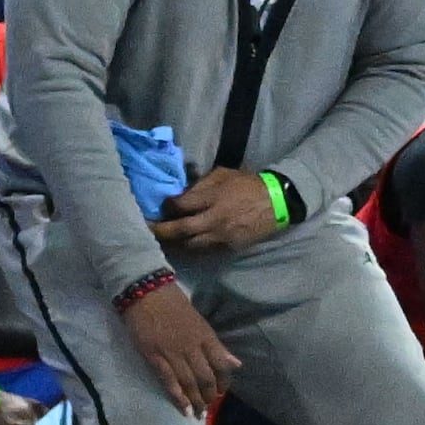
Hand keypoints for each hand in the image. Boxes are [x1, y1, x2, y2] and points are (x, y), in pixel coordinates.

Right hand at [124, 285, 241, 414]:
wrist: (147, 293)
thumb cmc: (174, 305)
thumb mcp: (200, 322)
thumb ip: (216, 345)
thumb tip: (236, 363)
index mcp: (206, 336)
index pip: (222, 364)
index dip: (224, 381)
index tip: (223, 392)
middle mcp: (192, 347)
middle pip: (206, 377)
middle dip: (210, 395)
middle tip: (209, 406)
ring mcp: (173, 353)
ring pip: (189, 382)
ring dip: (195, 401)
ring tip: (198, 413)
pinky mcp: (155, 357)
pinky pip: (169, 381)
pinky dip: (177, 397)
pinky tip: (183, 408)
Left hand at [152, 166, 286, 251]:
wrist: (277, 202)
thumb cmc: (248, 185)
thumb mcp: (223, 174)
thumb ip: (200, 184)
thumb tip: (180, 195)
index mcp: (213, 197)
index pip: (180, 205)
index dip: (167, 207)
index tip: (161, 207)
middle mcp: (214, 219)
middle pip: (179, 230)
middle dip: (160, 231)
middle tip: (146, 230)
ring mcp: (221, 236)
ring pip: (189, 245)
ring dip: (173, 244)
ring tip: (161, 241)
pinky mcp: (228, 247)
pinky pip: (203, 251)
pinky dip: (191, 248)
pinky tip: (183, 245)